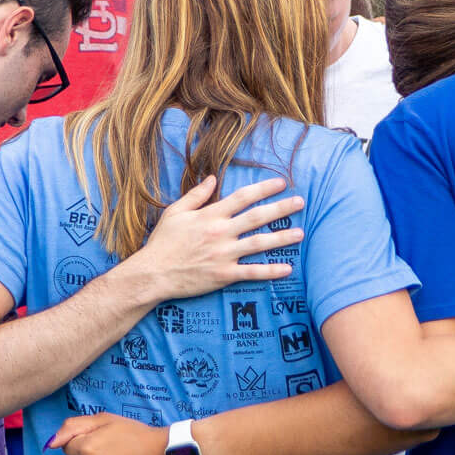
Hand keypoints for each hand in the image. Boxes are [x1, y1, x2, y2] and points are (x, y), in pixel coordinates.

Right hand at [121, 177, 305, 303]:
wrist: (153, 274)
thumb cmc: (162, 243)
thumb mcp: (175, 212)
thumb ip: (196, 195)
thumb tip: (212, 179)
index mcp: (210, 215)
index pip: (242, 197)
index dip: (263, 188)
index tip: (281, 183)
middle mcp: (221, 232)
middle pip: (257, 217)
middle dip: (281, 208)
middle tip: (301, 202)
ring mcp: (224, 254)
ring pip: (259, 244)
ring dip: (282, 238)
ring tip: (300, 233)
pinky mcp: (224, 275)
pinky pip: (252, 272)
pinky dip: (270, 271)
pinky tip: (287, 269)